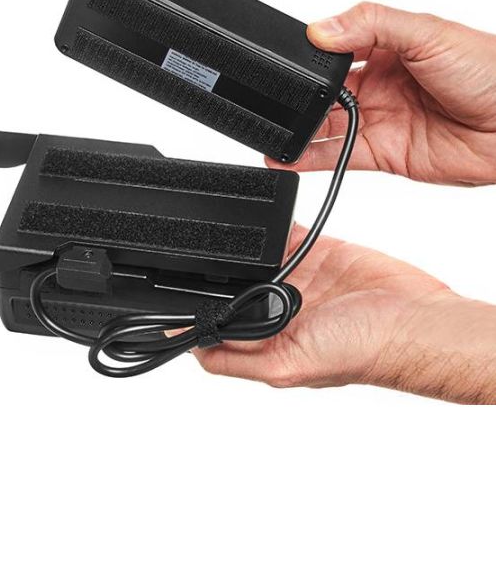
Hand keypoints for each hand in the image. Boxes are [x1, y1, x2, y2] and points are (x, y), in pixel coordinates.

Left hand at [194, 225, 495, 403]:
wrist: (416, 317)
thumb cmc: (364, 352)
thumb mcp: (288, 365)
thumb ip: (238, 357)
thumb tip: (192, 347)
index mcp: (269, 342)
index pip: (217, 326)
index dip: (192, 312)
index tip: (168, 294)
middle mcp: (279, 311)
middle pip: (232, 284)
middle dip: (217, 271)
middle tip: (196, 254)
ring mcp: (297, 278)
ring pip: (253, 255)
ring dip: (242, 246)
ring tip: (225, 235)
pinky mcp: (315, 251)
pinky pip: (281, 232)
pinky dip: (269, 224)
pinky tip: (257, 219)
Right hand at [270, 2, 495, 184]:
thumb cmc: (490, 70)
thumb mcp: (428, 32)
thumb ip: (371, 25)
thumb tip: (321, 28)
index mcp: (387, 47)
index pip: (334, 49)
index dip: (311, 56)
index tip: (287, 60)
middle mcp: (379, 83)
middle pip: (323, 92)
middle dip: (297, 97)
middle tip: (274, 100)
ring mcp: (379, 119)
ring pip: (324, 126)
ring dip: (295, 130)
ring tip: (268, 132)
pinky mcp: (383, 154)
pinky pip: (337, 157)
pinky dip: (309, 159)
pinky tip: (287, 156)